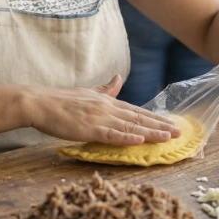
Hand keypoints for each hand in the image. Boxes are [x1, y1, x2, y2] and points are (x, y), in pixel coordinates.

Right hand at [21, 75, 180, 144]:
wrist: (39, 103)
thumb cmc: (62, 100)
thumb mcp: (88, 92)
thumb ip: (106, 89)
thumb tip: (119, 78)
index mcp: (108, 102)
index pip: (138, 111)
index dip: (156, 117)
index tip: (171, 123)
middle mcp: (108, 108)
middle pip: (139, 118)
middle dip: (160, 126)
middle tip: (179, 132)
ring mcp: (99, 118)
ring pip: (130, 127)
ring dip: (151, 132)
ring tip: (168, 137)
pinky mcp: (88, 129)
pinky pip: (110, 135)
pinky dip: (126, 138)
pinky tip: (140, 140)